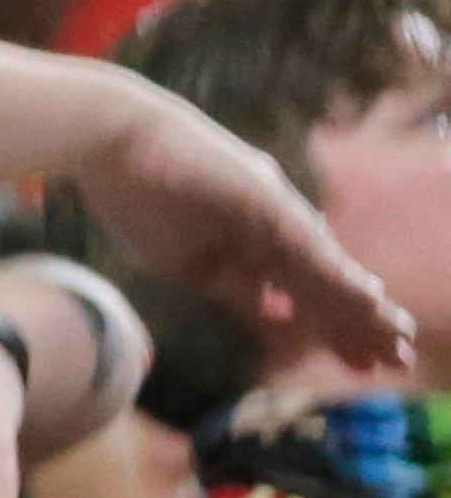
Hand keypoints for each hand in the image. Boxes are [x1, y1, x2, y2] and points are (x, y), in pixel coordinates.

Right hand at [81, 80, 415, 375]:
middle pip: (321, 281)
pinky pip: (307, 248)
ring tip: (395, 341)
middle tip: (392, 361)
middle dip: (356, 323)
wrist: (103, 136)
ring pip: (325, 268)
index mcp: (248, 235)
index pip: (300, 289)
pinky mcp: (264, 199)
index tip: (357, 359)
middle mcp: (269, 219)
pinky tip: (369, 300)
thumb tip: (275, 310)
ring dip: (361, 307)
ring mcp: (269, 206)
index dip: (331, 324)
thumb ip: (231, 283)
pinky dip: (338, 276)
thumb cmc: (128, 190)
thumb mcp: (185, 257)